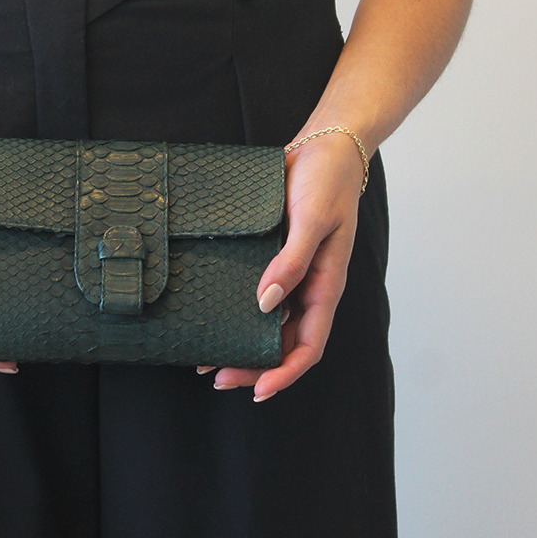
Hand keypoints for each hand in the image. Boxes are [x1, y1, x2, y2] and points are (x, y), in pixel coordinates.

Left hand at [198, 131, 364, 399]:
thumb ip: (293, 261)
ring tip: (209, 358)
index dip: (285, 372)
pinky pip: (259, 294)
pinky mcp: (275, 256)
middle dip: (254, 366)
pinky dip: (239, 311)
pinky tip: (215, 314)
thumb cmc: (327, 181)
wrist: (324, 147)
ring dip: (244, 344)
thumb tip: (266, 303)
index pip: (309, 345)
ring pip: (268, 323)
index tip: (258, 390)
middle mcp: (309, 286)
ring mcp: (293, 273)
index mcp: (326, 285)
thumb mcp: (313, 219)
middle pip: (284, 342)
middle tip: (216, 376)